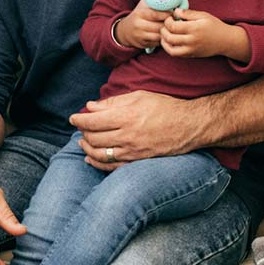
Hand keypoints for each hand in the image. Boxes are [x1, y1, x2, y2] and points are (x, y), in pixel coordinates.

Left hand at [70, 91, 205, 170]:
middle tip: (80, 127)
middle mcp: (127, 136)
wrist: (190, 126)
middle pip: (92, 138)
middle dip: (82, 133)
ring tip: (83, 141)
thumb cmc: (165, 107)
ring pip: (99, 154)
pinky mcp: (138, 161)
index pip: (91, 121)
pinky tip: (90, 158)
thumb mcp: (139, 97)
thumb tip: (90, 106)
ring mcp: (132, 152)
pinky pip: (111, 167)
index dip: (78, 120)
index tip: (73, 118)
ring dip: (86, 148)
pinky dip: (97, 163)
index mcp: (126, 117)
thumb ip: (113, 102)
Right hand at [115, 0, 172, 49]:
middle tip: (177, 22)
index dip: (167, 14)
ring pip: (160, 36)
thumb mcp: (143, 5)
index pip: (156, 14)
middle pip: (159, 26)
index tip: (175, 13)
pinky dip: (164, 39)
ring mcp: (140, 36)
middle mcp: (138, 25)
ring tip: (173, 29)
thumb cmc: (139, 16)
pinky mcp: (143, 44)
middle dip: (170, 24)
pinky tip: (166, 35)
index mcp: (139, 13)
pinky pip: (158, 43)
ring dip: (168, 32)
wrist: (125, 31)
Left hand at [160, 9, 248, 60]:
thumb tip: (175, 11)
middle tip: (165, 26)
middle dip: (163, 31)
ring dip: (164, 41)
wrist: (226, 41)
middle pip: (169, 38)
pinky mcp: (191, 55)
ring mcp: (191, 50)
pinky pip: (176, 54)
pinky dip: (169, 48)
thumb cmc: (215, 26)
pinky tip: (170, 41)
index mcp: (194, 28)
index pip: (173, 26)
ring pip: (170, 49)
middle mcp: (192, 41)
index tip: (169, 18)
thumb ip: (188, 13)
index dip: (167, 21)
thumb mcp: (203, 15)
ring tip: (165, 34)